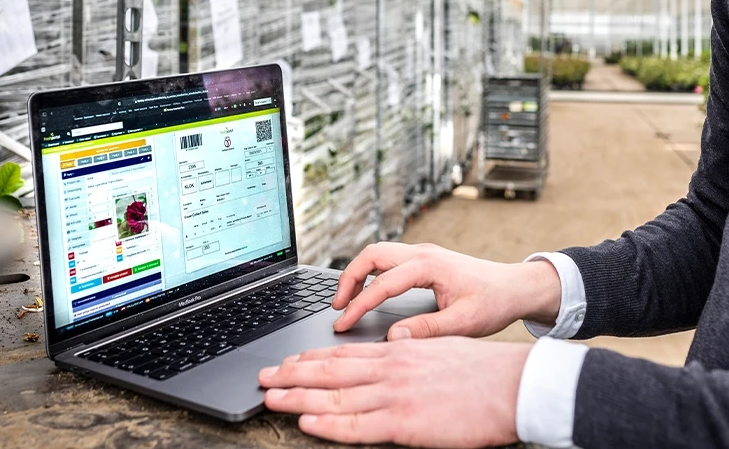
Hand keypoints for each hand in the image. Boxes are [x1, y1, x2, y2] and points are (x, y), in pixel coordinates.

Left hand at [258, 338, 530, 446]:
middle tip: (264, 378)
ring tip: (271, 398)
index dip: (310, 359)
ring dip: (297, 398)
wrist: (512, 384)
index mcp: (397, 352)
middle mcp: (388, 369)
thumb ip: (407, 355)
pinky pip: (357, 426)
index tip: (287, 361)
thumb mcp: (436, 351)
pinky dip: (328, 425)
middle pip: (328, 372)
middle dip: (291, 375)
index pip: (343, 355)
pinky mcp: (404, 422)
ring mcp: (393, 395)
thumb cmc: (482, 372)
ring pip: (333, 397)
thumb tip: (388, 358)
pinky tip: (306, 423)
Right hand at [332, 242, 561, 338]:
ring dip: (358, 273)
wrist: (517, 287)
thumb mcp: (463, 323)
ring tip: (347, 300)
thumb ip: (426, 330)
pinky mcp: (424, 258)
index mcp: (429, 266)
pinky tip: (369, 292)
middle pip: (371, 255)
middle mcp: (422, 253)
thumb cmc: (495, 303)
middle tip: (336, 306)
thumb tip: (392, 338)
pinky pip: (388, 258)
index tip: (342, 323)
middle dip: (348, 279)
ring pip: (377, 253)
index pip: (381, 284)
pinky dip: (371, 273)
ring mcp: (422, 253)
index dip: (357, 305)